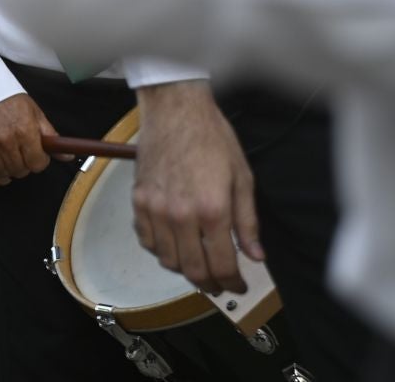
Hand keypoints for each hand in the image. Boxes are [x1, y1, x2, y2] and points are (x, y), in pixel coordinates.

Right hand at [0, 93, 58, 185]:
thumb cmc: (10, 101)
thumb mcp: (35, 114)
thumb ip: (51, 137)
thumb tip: (67, 156)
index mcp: (24, 131)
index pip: (37, 163)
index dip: (40, 161)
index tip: (38, 156)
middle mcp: (5, 140)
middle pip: (21, 170)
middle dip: (25, 166)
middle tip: (23, 155)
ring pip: (3, 173)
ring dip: (10, 171)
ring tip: (11, 161)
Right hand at [132, 81, 262, 294]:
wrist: (175, 110)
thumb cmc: (211, 137)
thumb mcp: (242, 177)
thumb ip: (247, 221)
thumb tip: (255, 255)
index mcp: (212, 209)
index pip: (223, 264)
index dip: (234, 282)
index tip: (239, 285)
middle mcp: (180, 214)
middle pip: (193, 269)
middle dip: (210, 284)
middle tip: (220, 285)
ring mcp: (155, 208)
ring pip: (167, 259)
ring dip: (185, 269)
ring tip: (198, 265)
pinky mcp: (138, 200)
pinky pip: (146, 239)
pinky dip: (160, 250)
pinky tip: (173, 244)